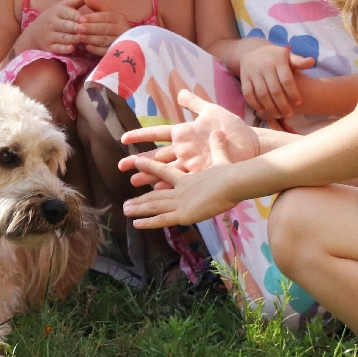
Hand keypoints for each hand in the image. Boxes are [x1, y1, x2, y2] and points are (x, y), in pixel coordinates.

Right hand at [15, 0, 91, 54]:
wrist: (34, 33)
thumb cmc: (55, 17)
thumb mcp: (64, 6)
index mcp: (57, 11)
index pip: (66, 12)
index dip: (75, 15)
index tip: (83, 18)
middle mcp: (52, 23)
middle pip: (65, 26)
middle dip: (75, 28)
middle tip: (85, 29)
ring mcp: (49, 35)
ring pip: (63, 37)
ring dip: (73, 39)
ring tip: (84, 39)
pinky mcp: (49, 47)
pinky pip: (57, 48)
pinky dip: (64, 49)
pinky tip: (73, 49)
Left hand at [77, 0, 130, 55]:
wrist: (128, 42)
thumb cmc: (112, 25)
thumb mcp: (106, 14)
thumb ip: (96, 6)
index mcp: (118, 18)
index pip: (105, 17)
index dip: (92, 18)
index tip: (80, 19)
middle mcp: (122, 29)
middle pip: (105, 28)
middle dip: (90, 28)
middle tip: (77, 28)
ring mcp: (121, 41)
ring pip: (105, 40)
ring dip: (91, 39)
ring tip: (79, 37)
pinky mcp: (118, 52)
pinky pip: (106, 50)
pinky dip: (97, 49)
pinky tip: (87, 47)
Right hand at [118, 89, 258, 187]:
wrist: (249, 143)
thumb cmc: (232, 126)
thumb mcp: (211, 110)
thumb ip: (194, 102)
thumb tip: (179, 91)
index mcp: (183, 133)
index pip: (157, 134)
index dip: (141, 135)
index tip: (124, 138)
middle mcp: (183, 150)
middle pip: (156, 156)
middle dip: (138, 162)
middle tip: (121, 166)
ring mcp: (191, 163)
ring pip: (165, 171)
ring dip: (149, 177)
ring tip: (134, 182)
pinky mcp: (201, 173)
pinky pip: (182, 180)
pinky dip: (170, 186)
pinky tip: (157, 190)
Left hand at [122, 132, 238, 227]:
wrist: (233, 182)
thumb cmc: (231, 171)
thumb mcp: (222, 158)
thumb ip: (218, 147)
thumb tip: (219, 132)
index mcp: (187, 178)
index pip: (164, 171)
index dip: (150, 166)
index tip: (136, 162)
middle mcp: (179, 189)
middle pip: (155, 193)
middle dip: (140, 198)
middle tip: (125, 202)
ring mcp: (180, 202)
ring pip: (154, 205)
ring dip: (138, 208)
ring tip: (124, 210)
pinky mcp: (184, 214)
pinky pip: (162, 219)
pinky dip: (148, 222)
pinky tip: (135, 224)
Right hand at [239, 42, 314, 119]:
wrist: (251, 49)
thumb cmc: (274, 56)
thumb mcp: (287, 55)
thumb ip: (299, 61)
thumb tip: (312, 62)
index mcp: (278, 61)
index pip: (287, 80)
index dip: (293, 93)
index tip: (299, 103)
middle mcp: (265, 67)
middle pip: (275, 90)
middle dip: (283, 104)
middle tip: (290, 114)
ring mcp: (253, 73)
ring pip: (262, 94)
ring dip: (271, 107)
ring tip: (279, 115)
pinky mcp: (244, 78)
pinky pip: (248, 94)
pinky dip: (255, 104)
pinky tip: (263, 111)